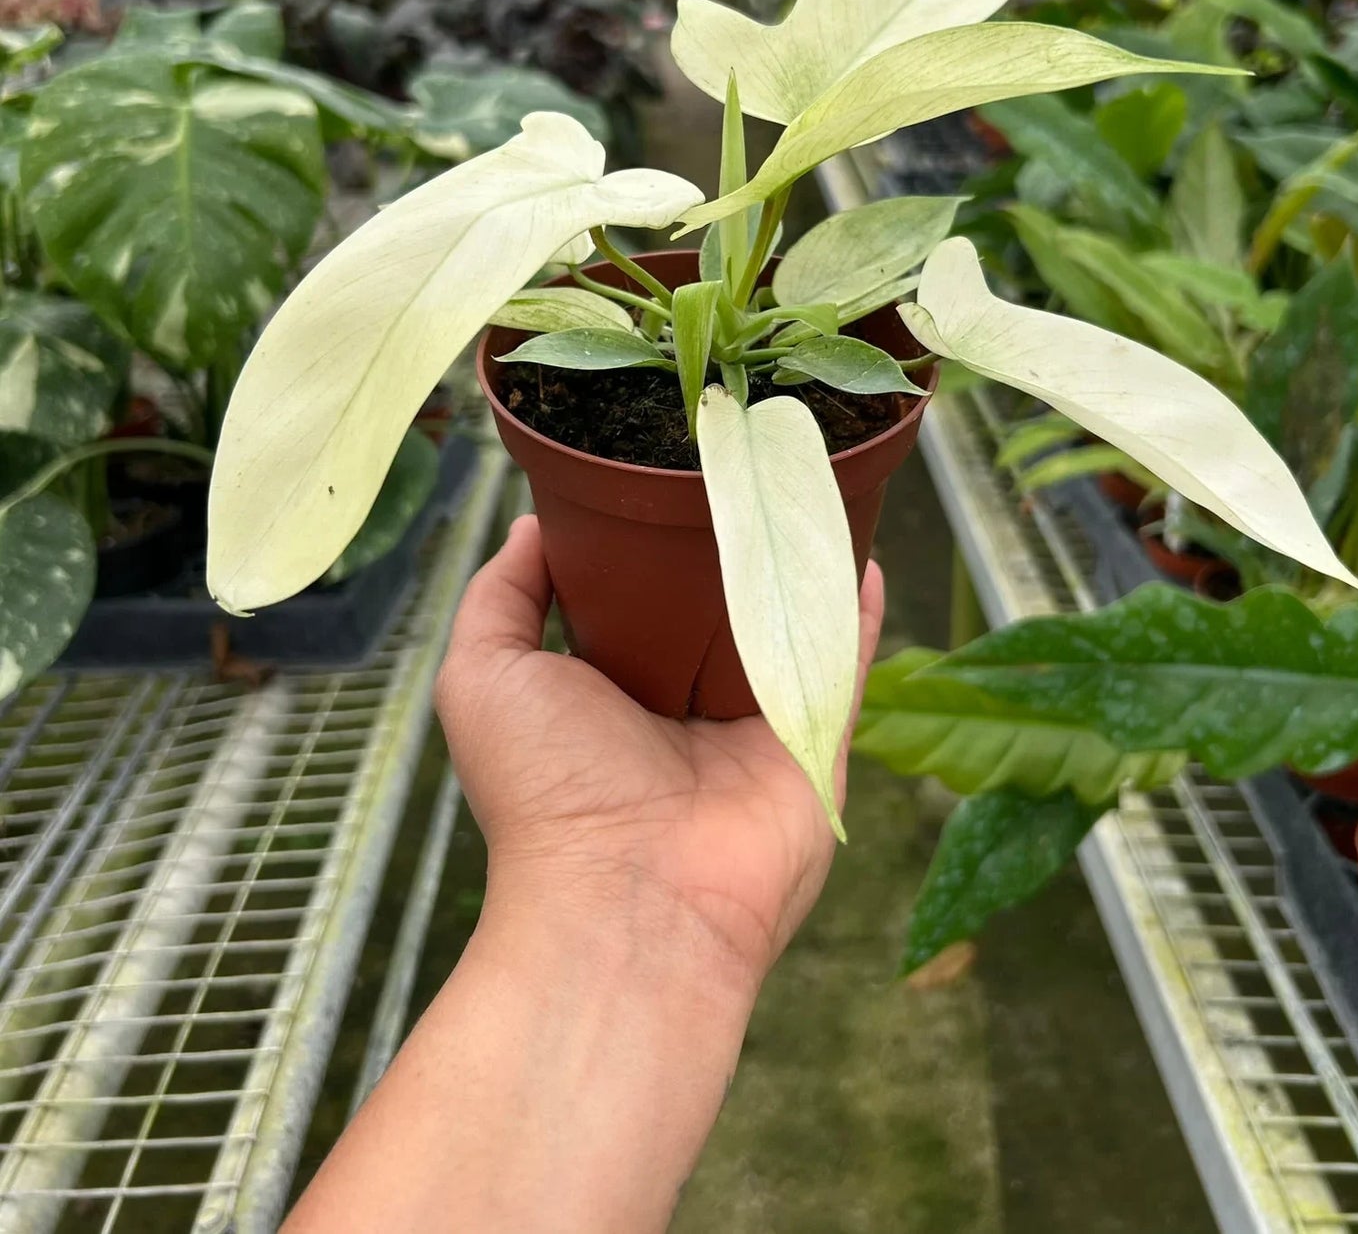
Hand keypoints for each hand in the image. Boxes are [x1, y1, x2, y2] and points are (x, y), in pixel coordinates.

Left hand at [434, 514, 884, 990]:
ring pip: (786, 626)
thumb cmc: (543, 791)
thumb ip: (500, 597)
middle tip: (743, 464)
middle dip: (730, 544)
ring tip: (807, 486)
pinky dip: (858, 612)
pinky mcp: (814, 745)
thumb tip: (533, 525)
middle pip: (719, 607)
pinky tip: (866, 553)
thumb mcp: (485, 675)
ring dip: (798, 564)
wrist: (630, 898)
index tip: (659, 472)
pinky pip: (844, 666)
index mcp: (611, 690)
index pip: (639, 600)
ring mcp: (754, 725)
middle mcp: (685, 705)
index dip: (647, 542)